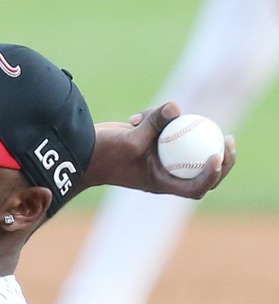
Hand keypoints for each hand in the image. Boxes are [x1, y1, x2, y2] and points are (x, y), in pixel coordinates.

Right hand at [84, 100, 235, 197]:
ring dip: (183, 128)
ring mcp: (160, 159)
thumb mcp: (129, 139)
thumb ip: (153, 123)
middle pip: (203, 173)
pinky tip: (137, 116)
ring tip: (166, 115)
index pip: (196, 188)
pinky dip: (160, 118)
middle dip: (221, 159)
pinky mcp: (154, 144)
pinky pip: (170, 130)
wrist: (82, 152)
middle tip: (229, 139)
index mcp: (161, 183)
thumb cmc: (103, 154)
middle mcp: (164, 174)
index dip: (212, 175)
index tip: (216, 155)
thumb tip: (176, 106)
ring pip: (187, 145)